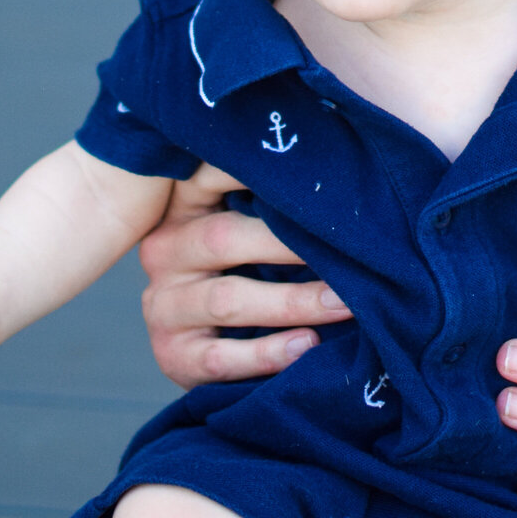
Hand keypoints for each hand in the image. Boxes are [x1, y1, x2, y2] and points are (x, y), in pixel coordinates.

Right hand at [138, 165, 352, 387]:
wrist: (218, 345)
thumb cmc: (254, 267)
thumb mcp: (253, 223)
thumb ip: (272, 195)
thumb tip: (330, 159)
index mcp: (184, 207)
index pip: (208, 175)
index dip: (249, 166)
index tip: (308, 163)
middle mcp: (166, 250)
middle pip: (223, 238)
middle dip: (290, 245)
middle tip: (351, 249)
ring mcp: (164, 306)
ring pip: (229, 300)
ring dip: (293, 303)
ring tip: (343, 302)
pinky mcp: (175, 356)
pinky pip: (219, 358)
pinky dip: (267, 354)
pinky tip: (306, 346)